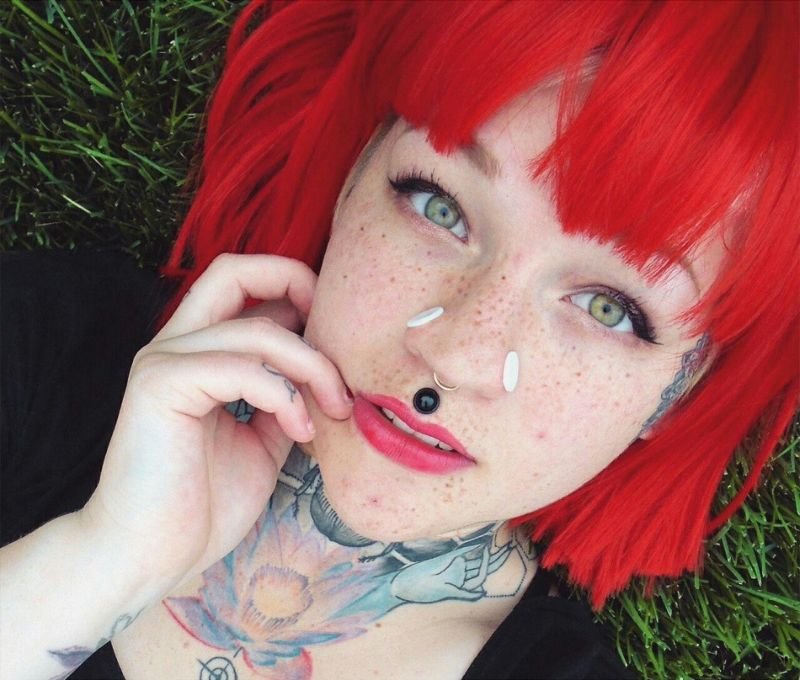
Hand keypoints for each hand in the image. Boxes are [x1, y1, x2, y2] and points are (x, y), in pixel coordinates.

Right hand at [79, 254, 351, 596]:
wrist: (152, 556)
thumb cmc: (204, 503)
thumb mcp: (265, 438)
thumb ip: (286, 396)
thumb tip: (329, 371)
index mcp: (198, 351)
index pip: (243, 283)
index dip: (296, 287)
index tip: (340, 331)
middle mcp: (176, 344)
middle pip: (233, 268)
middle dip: (298, 283)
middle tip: (342, 337)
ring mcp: (163, 361)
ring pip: (257, 330)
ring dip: (311, 366)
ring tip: (334, 408)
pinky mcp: (159, 386)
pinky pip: (241, 368)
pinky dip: (283, 394)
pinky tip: (300, 429)